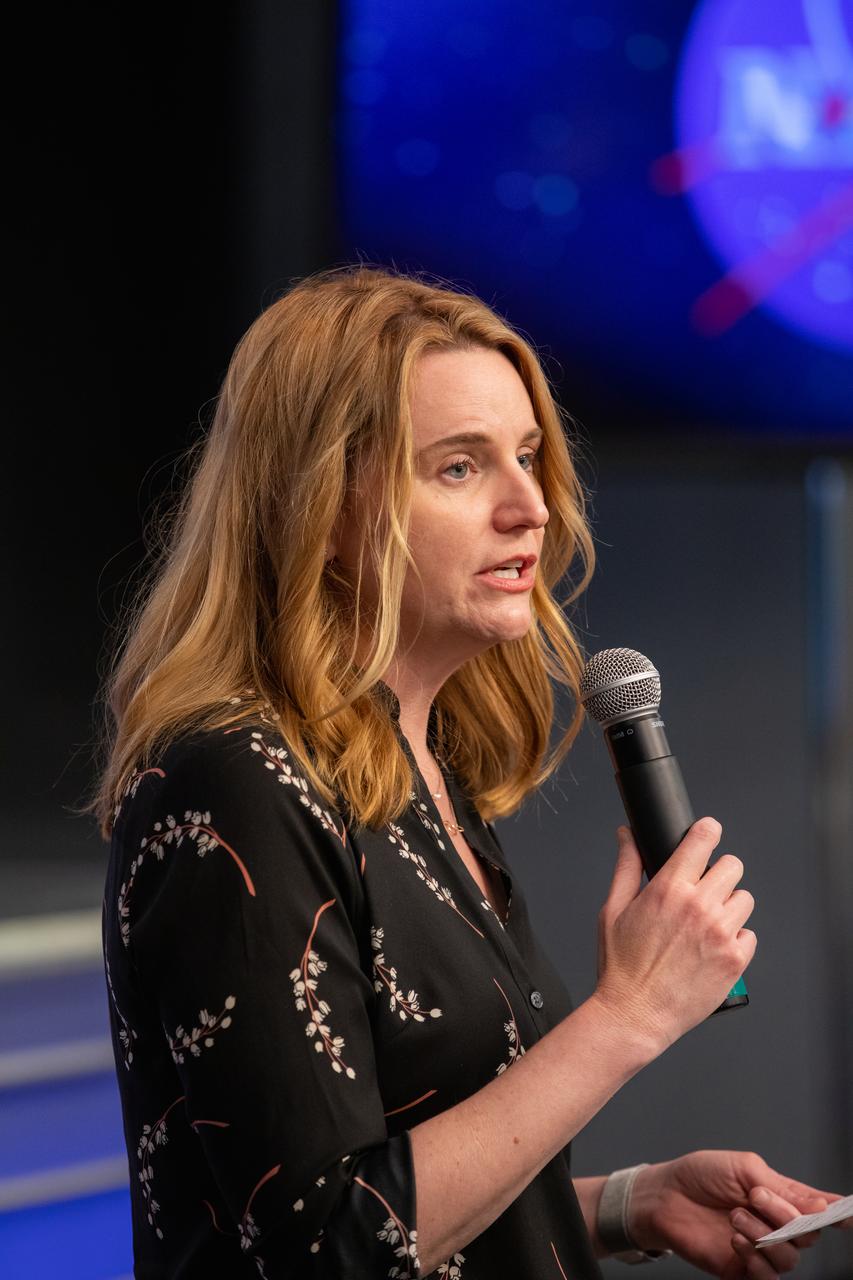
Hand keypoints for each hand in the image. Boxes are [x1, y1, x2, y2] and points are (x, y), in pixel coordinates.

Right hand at [593, 822, 755, 1052]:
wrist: (634, 1014)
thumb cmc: (621, 967)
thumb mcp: (613, 909)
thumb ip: (626, 867)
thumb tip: (627, 837)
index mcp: (669, 889)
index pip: (703, 839)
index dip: (707, 831)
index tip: (707, 834)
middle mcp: (700, 907)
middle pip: (732, 865)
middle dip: (718, 873)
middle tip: (703, 890)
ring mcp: (721, 934)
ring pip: (744, 899)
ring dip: (728, 906)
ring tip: (706, 924)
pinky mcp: (735, 960)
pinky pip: (750, 934)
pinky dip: (735, 939)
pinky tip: (712, 949)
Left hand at [628, 1149, 848, 1277]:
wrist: (665, 1196)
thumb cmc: (700, 1176)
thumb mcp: (743, 1168)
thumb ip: (782, 1187)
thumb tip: (820, 1205)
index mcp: (781, 1196)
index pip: (820, 1208)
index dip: (838, 1212)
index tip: (848, 1214)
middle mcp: (776, 1225)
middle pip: (809, 1233)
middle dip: (786, 1215)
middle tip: (756, 1196)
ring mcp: (761, 1249)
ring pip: (790, 1256)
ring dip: (765, 1235)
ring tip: (736, 1217)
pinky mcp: (744, 1271)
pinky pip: (769, 1277)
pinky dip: (756, 1259)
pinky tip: (735, 1240)